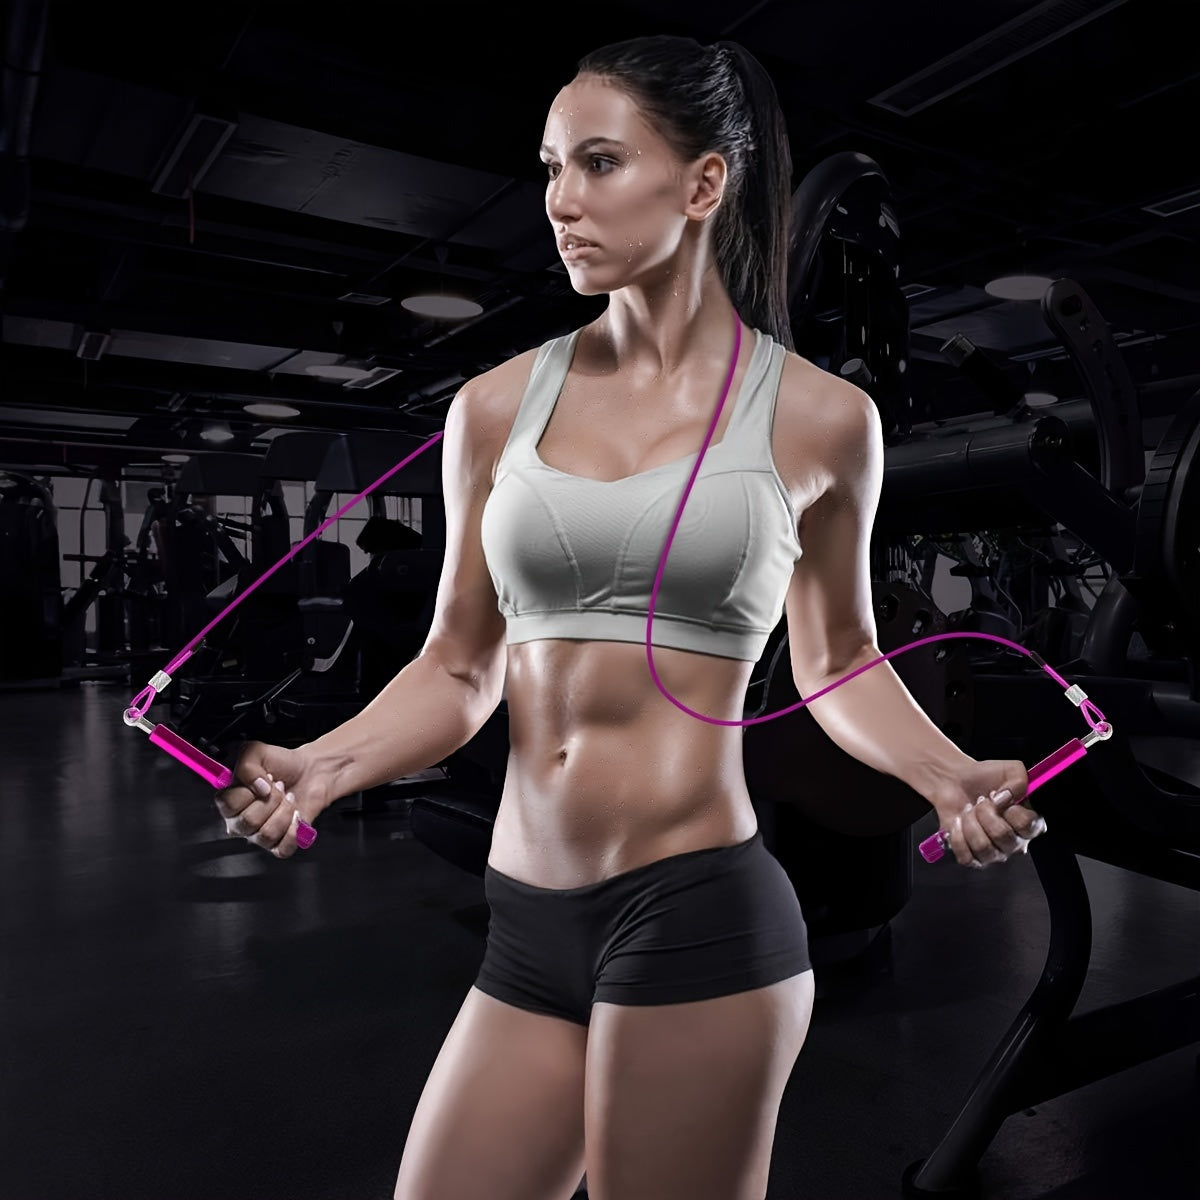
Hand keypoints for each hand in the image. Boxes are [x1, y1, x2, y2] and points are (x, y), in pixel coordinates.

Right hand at [214, 741, 329, 859]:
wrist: (311, 771)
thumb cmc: (282, 764)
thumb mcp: (256, 752)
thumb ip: (246, 766)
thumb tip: (257, 787)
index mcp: (231, 801)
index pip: (227, 805)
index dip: (249, 791)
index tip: (265, 780)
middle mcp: (242, 821)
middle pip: (248, 821)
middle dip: (271, 799)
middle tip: (279, 788)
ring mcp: (260, 835)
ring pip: (266, 834)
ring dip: (284, 811)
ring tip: (289, 798)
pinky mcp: (281, 844)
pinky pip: (283, 848)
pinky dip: (294, 830)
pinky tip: (297, 815)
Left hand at [931, 758, 1044, 869]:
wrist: (955, 782)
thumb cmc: (984, 778)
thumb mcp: (1010, 769)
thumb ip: (1020, 780)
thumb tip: (1008, 797)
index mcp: (1029, 823)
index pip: (1028, 825)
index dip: (1010, 810)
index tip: (998, 796)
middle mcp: (1014, 842)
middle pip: (1003, 836)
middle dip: (985, 812)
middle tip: (980, 802)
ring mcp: (994, 853)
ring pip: (983, 848)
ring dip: (970, 823)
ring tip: (969, 812)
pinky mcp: (972, 857)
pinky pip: (966, 857)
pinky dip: (957, 837)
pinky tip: (959, 823)